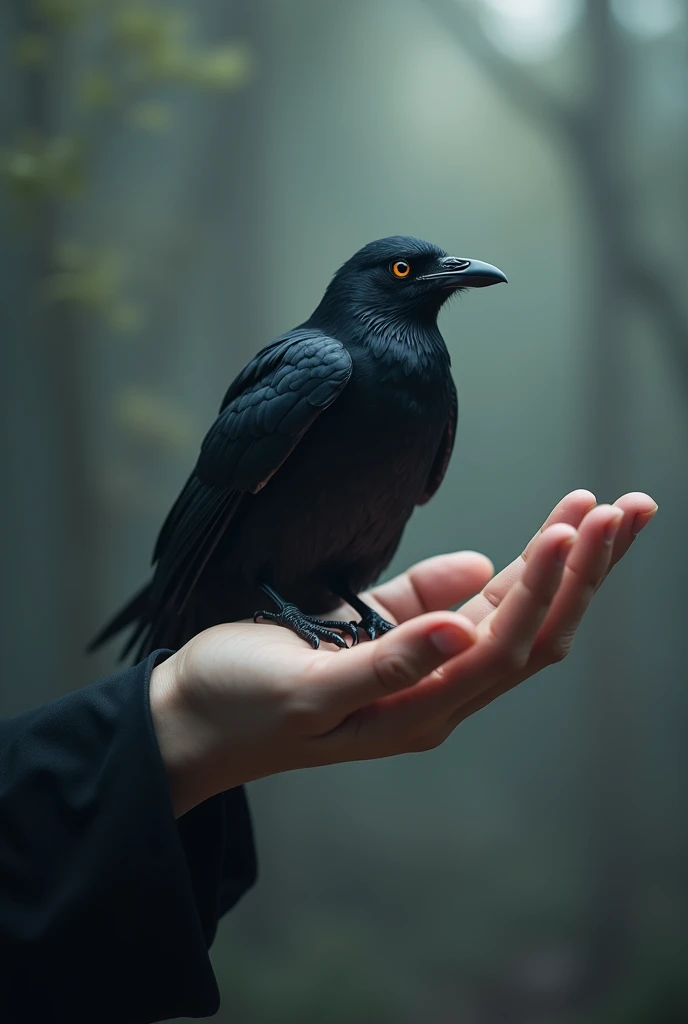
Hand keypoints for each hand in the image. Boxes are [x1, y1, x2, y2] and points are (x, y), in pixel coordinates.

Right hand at [150, 490, 656, 815]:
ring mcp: (426, 663)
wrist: (195, 717)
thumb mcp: (306, 690)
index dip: (544, 585)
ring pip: (513, 610)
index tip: (573, 524)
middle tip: (630, 506)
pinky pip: (471, 603)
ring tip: (601, 508)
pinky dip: (511, 569)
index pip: (504, 642)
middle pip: (533, 626)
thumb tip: (465, 623)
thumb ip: (386, 662)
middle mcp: (439, 689)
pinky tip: (538, 540)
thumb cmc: (240, 705)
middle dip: (584, 569)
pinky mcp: (403, 638)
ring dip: (562, 563)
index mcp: (421, 709)